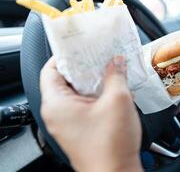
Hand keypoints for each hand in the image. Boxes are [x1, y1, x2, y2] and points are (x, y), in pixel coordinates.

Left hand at [40, 56, 141, 171]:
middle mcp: (57, 114)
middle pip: (64, 80)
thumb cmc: (111, 145)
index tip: (79, 46)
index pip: (50, 69)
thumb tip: (117, 61)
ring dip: (91, 81)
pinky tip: (112, 90)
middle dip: (83, 67)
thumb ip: (116, 74)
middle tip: (99, 56)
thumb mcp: (118, 100)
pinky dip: (95, 95)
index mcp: (57, 104)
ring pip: (76, 93)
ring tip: (108, 70)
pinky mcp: (79, 130)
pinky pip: (83, 105)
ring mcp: (67, 124)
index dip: (64, 55)